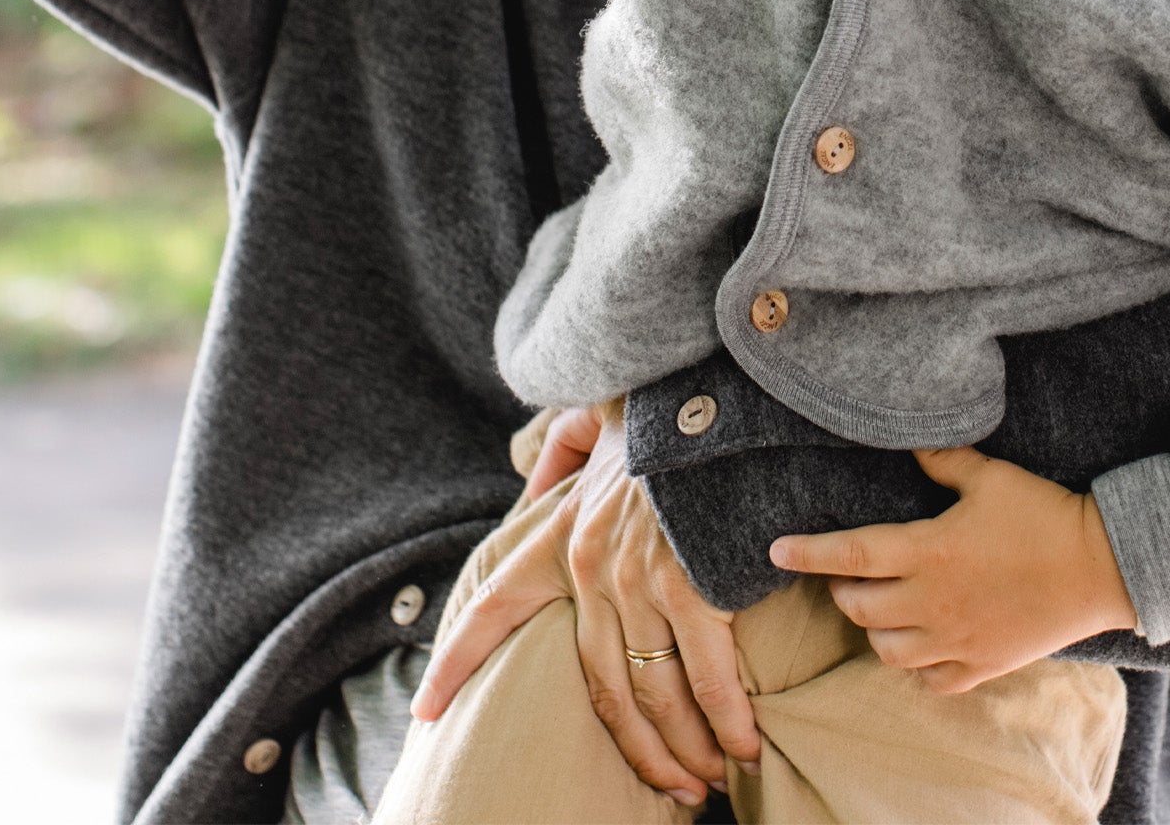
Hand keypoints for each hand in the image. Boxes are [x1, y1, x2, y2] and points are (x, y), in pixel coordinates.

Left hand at [413, 402, 760, 806]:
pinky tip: (743, 749)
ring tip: (705, 784)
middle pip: (603, 689)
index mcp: (562, 533)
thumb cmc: (665, 404)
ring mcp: (638, 580)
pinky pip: (707, 678)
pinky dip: (727, 723)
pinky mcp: (691, 584)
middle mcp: (591, 566)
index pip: (494, 606)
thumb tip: (535, 486)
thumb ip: (561, 452)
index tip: (426, 714)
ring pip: (653, 695)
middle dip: (638, 751)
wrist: (715, 385)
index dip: (456, 662)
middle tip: (668, 791)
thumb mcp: (595, 418)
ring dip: (684, 751)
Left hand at [769, 446, 1139, 693]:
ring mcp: (956, 640)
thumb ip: (942, 461)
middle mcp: (934, 602)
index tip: (775, 551)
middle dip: (841, 591)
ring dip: (874, 628)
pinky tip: (920, 643)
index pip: (851, 554)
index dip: (809, 554)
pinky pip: (929, 680)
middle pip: (859, 608)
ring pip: (886, 651)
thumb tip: (909, 439)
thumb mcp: (989, 476)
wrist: (1100, 567)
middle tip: (849, 572)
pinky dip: (915, 665)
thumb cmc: (1042, 514)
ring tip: (882, 606)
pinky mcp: (981, 665)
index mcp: (930, 551)